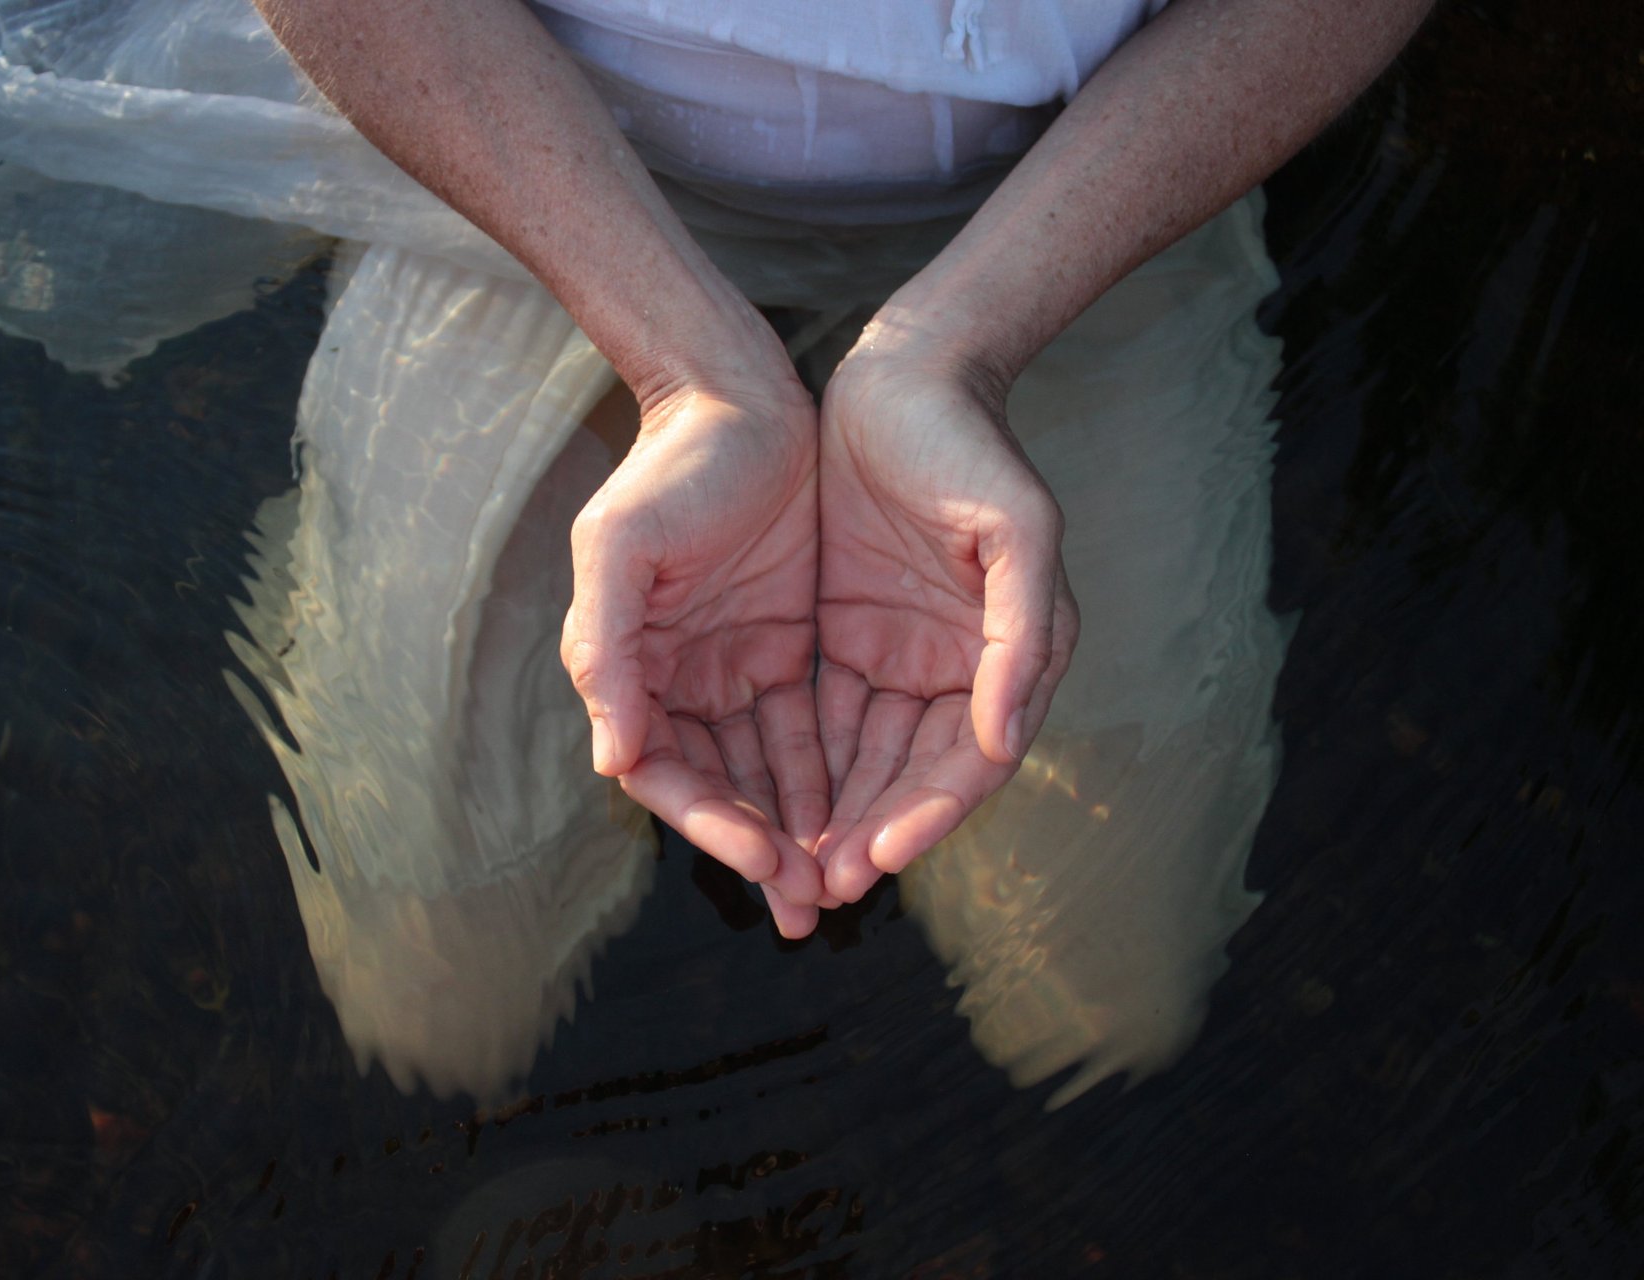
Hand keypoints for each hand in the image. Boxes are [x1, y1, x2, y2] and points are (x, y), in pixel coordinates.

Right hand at [562, 378, 827, 937]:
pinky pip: (812, 728)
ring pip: (769, 771)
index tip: (763, 858)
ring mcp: (735, 668)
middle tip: (813, 904)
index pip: (666, 770)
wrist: (740, 397)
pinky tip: (865, 818)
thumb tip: (614, 758)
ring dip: (801, 828)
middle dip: (763, 847)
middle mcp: (679, 681)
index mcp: (632, 668)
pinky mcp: (789, 648)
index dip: (709, 821)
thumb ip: (607, 651)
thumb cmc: (671, 468)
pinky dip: (831, 775)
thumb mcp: (621, 546)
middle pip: (719, 787)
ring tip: (843, 885)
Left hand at [812, 337, 1079, 903]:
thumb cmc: (971, 443)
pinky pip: (824, 717)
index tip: (881, 857)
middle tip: (823, 887)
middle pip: (914, 776)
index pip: (971, 762)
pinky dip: (803, 765)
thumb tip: (1003, 741)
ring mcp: (900, 654)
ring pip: (866, 759)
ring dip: (836, 815)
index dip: (929, 815)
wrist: (905, 373)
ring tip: (792, 870)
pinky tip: (768, 807)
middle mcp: (960, 669)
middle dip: (873, 834)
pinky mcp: (848, 635)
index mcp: (1012, 656)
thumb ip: (1020, 635)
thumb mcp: (1018, 526)